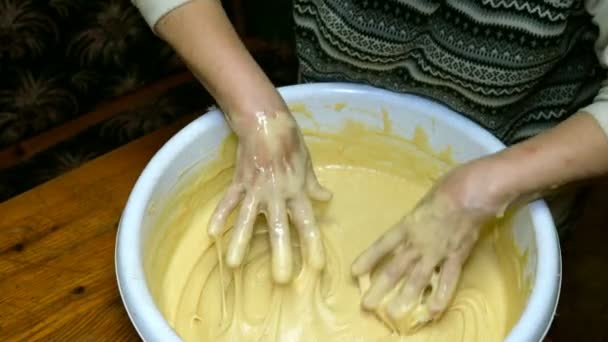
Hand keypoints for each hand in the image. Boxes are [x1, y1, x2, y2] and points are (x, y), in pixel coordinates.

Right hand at [208, 109, 331, 283]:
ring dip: (241, 241)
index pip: (307, 223)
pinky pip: (228, 201)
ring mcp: (256, 189)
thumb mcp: (307, 164)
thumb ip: (313, 185)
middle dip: (280, 254)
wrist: (266, 121)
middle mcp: (277, 194)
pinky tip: (211, 233)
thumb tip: (326, 198)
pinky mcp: (239, 182)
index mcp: (297, 191)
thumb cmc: (290, 142)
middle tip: (281, 278)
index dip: (312, 244)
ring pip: (249, 219)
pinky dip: (220, 215)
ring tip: (234, 264)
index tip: (316, 266)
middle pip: (280, 228)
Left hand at [351, 161, 506, 331]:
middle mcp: (417, 242)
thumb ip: (418, 217)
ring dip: (404, 297)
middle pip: (395, 268)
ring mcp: (436, 252)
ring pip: (416, 279)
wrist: (472, 191)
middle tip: (367, 304)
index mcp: (407, 224)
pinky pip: (447, 280)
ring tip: (392, 313)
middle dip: (380, 288)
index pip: (382, 245)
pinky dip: (440, 297)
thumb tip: (416, 223)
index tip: (355, 272)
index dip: (369, 259)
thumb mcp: (424, 200)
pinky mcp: (456, 257)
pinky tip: (432, 311)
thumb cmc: (449, 187)